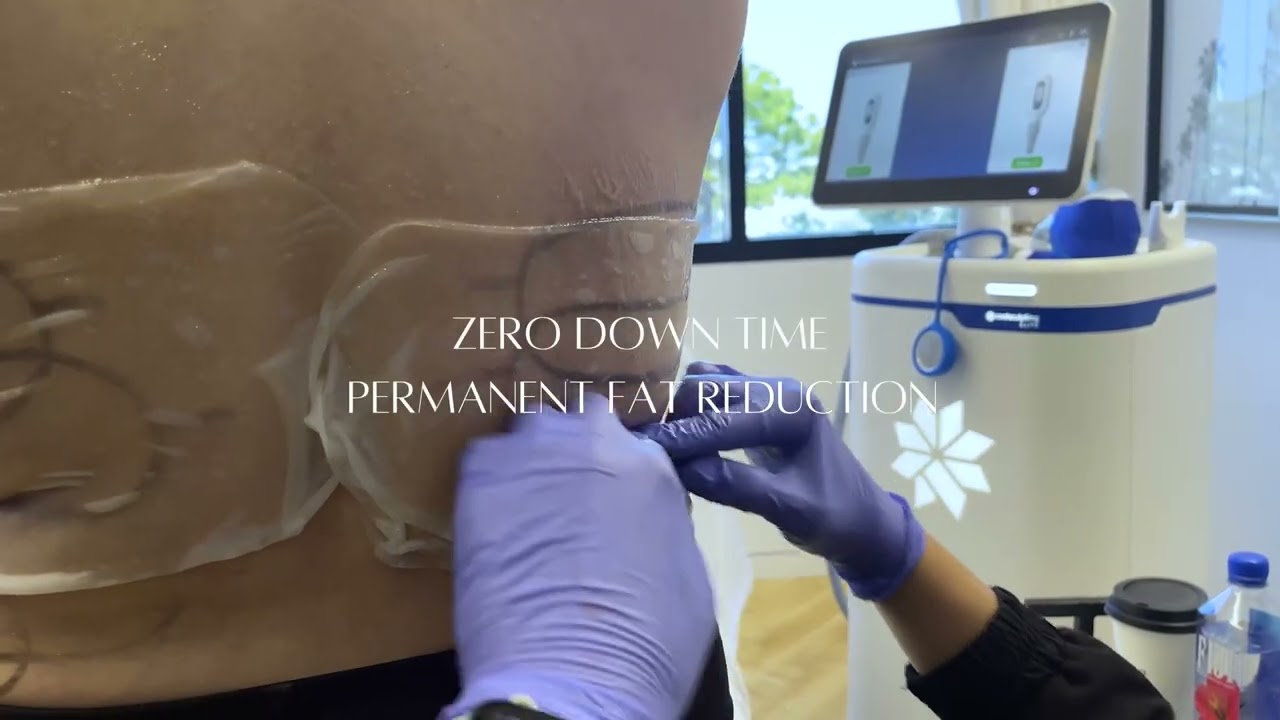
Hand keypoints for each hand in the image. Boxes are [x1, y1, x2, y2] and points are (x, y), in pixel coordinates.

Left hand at [445, 393, 715, 719]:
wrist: (576, 676)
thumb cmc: (649, 645)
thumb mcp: (689, 576)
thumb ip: (666, 523)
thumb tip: (646, 516)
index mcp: (651, 467)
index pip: (633, 445)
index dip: (618, 475)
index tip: (607, 500)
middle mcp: (595, 443)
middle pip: (581, 424)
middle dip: (576, 452)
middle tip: (566, 499)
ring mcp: (535, 455)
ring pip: (530, 432)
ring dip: (532, 460)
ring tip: (525, 505)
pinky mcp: (482, 479)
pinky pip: (483, 458)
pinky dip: (489, 480)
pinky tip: (491, 517)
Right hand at [639, 362, 924, 600]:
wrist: (862, 518)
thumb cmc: (832, 518)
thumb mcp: (786, 509)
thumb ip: (734, 485)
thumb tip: (680, 469)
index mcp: (792, 411)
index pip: (722, 418)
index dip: (679, 436)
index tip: (640, 451)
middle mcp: (779, 389)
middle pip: (706, 389)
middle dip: (672, 417)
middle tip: (638, 448)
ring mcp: (768, 389)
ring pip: (705, 383)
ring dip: (677, 407)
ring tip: (653, 441)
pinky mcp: (757, 399)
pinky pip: (713, 387)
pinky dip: (690, 403)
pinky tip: (672, 430)